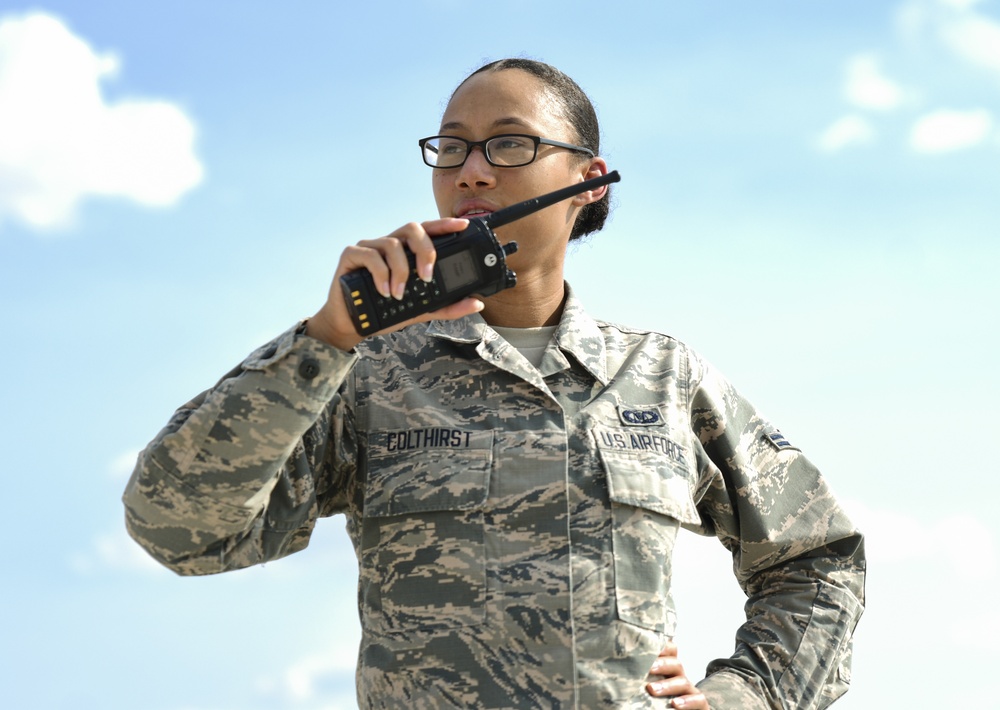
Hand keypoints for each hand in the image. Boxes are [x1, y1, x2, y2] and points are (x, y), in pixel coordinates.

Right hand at [306, 217, 483, 350]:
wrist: (354, 324)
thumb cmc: (386, 310)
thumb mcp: (422, 309)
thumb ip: (447, 306)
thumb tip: (476, 302)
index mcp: (407, 251)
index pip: (428, 230)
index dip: (445, 224)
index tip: (463, 226)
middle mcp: (389, 244)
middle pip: (412, 228)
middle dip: (424, 249)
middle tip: (427, 276)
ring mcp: (370, 247)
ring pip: (392, 243)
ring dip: (400, 271)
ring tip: (399, 294)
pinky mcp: (351, 254)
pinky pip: (370, 255)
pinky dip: (380, 274)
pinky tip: (384, 291)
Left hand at [645, 642, 708, 708]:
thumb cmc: (661, 698)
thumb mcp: (652, 683)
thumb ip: (641, 674)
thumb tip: (614, 667)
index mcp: (669, 668)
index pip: (670, 649)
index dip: (661, 646)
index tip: (645, 645)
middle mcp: (680, 676)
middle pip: (675, 663)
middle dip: (661, 664)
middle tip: (647, 669)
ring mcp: (690, 690)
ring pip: (683, 682)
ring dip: (667, 685)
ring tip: (652, 690)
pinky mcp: (700, 704)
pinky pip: (699, 699)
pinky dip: (687, 702)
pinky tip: (674, 704)